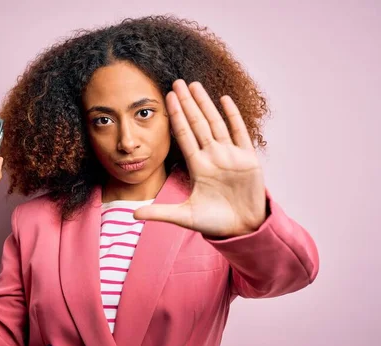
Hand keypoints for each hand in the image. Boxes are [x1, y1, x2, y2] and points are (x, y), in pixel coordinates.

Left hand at [134, 80, 266, 237]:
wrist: (243, 228)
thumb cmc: (216, 222)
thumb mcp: (185, 216)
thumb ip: (160, 213)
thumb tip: (132, 215)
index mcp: (198, 166)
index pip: (184, 136)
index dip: (176, 117)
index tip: (166, 98)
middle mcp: (213, 156)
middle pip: (197, 124)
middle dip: (187, 103)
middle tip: (177, 82)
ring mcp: (230, 156)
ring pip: (215, 123)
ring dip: (205, 104)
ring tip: (195, 85)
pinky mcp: (248, 159)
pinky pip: (239, 133)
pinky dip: (233, 116)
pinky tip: (224, 100)